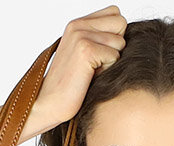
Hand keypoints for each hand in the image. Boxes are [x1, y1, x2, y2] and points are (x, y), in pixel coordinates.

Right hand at [36, 5, 127, 127]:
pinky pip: (115, 56)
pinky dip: (107, 70)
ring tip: (91, 72)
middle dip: (116, 46)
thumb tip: (124, 34)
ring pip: (120, 41)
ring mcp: (81, 36)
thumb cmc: (69, 85)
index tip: (100, 53)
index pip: (115, 13)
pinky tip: (90, 77)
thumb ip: (99, 38)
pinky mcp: (86, 50)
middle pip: (121, 23)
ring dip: (110, 61)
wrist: (49, 103)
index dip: (115, 34)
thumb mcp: (83, 54)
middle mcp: (79, 25)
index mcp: (78, 24)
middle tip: (97, 64)